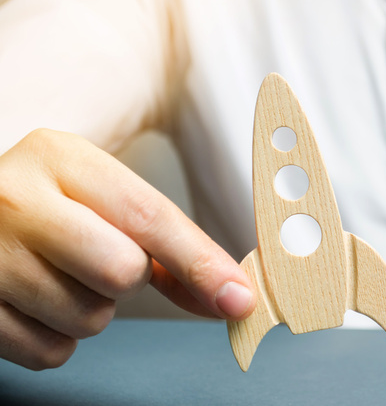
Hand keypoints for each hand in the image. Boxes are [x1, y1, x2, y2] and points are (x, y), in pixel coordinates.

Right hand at [0, 129, 255, 369]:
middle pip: (121, 271)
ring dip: (91, 310)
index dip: (200, 262)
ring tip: (60, 276)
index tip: (238, 297)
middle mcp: (16, 199)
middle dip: (127, 280)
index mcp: (61, 158)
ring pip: (88, 319)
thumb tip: (229, 294)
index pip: (149, 216)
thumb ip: (168, 243)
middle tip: (99, 259)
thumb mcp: (101, 197)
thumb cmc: (49, 205)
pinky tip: (36, 302)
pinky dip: (57, 337)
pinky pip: (50, 352)